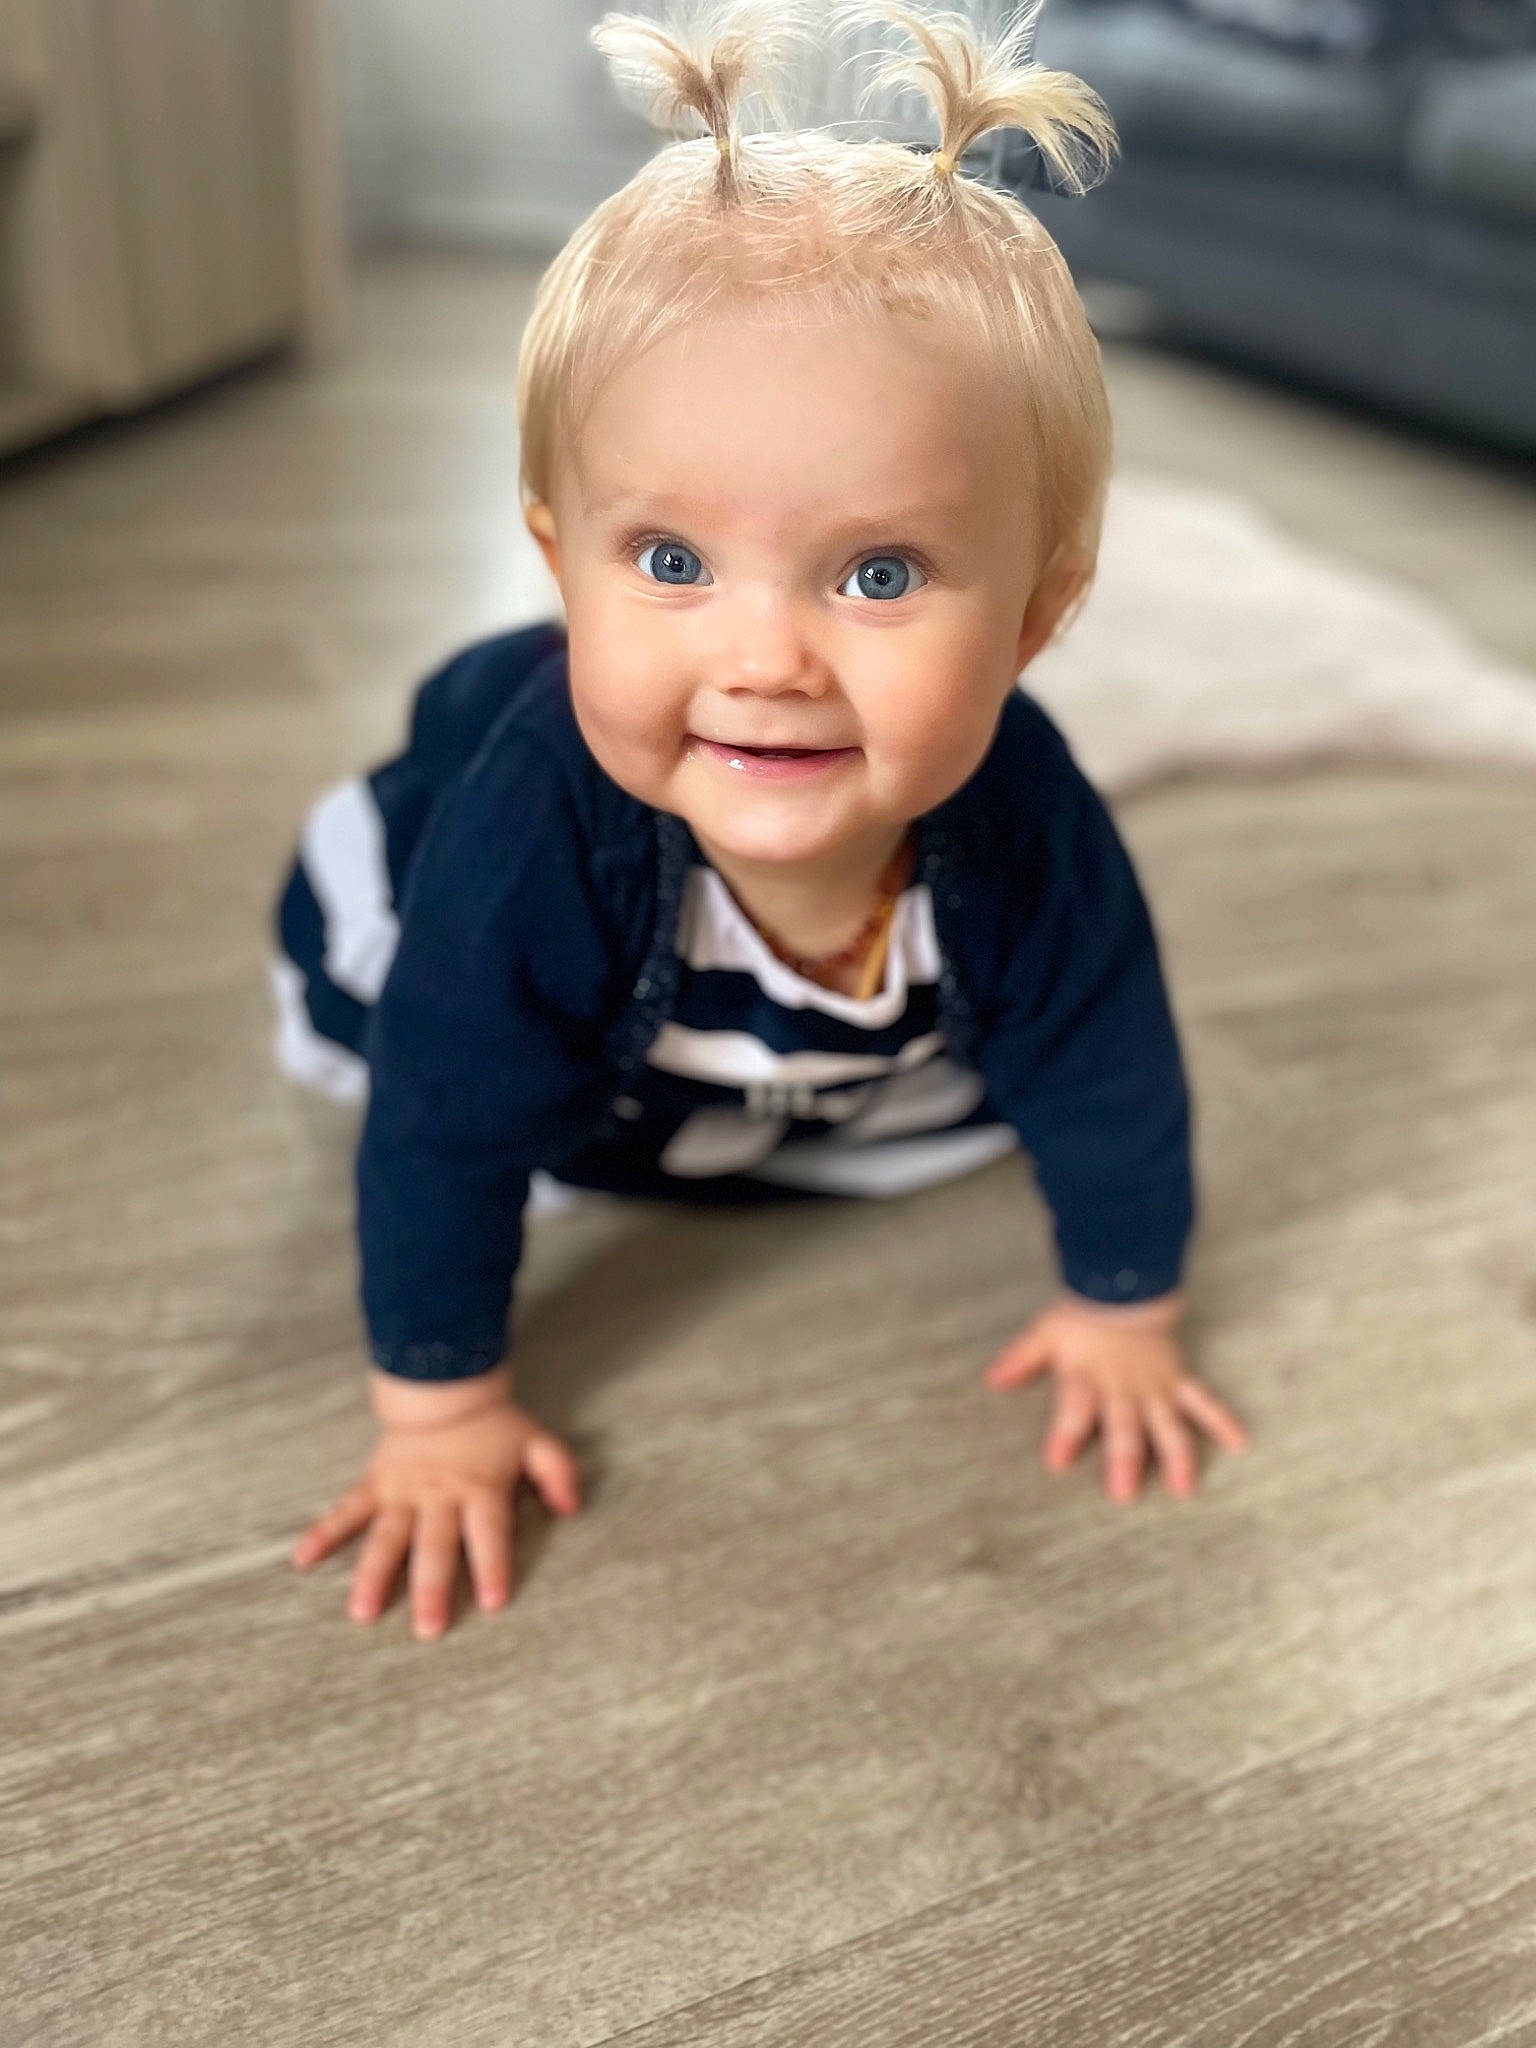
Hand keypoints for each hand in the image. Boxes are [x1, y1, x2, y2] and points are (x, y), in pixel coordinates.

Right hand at [291, 1367, 579, 1636]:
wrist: (444, 1384)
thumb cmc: (493, 1425)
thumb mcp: (536, 1441)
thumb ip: (558, 1472)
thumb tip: (573, 1507)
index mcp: (480, 1490)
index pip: (489, 1534)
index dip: (492, 1566)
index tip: (491, 1602)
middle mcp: (439, 1497)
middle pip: (435, 1547)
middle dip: (430, 1589)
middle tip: (426, 1631)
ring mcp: (403, 1492)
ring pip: (386, 1538)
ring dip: (373, 1575)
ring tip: (362, 1613)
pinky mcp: (375, 1484)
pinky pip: (346, 1510)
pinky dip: (324, 1532)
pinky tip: (302, 1559)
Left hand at [983, 1292, 1247, 1503]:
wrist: (1124, 1283)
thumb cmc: (1082, 1315)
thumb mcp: (1045, 1334)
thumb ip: (1021, 1360)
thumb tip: (992, 1381)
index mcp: (1087, 1378)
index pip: (1074, 1409)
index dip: (1066, 1434)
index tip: (1058, 1462)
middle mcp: (1122, 1388)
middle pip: (1124, 1425)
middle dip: (1123, 1459)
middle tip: (1124, 1494)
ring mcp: (1154, 1387)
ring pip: (1167, 1424)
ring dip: (1175, 1456)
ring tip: (1182, 1488)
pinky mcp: (1177, 1380)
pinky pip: (1203, 1400)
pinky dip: (1222, 1419)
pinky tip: (1240, 1442)